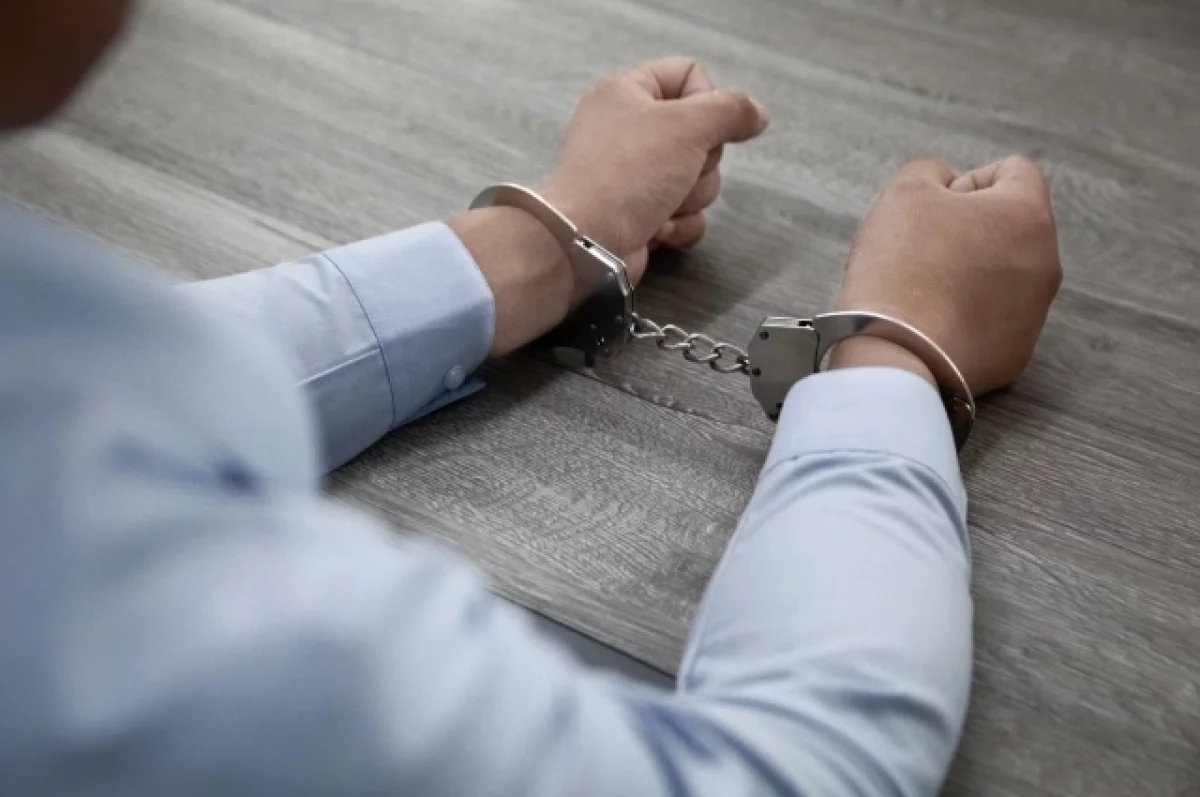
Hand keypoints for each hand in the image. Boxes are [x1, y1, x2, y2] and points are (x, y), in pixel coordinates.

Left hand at [541, 57, 769, 281]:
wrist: (587, 243)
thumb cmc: (630, 172)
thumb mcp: (688, 126)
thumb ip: (731, 110)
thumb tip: (757, 114)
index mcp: (626, 92)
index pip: (689, 75)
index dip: (707, 101)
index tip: (701, 126)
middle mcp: (628, 129)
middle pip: (701, 134)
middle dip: (700, 162)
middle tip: (678, 171)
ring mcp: (634, 176)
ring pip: (697, 178)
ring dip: (690, 197)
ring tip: (661, 205)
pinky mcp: (640, 215)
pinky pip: (686, 214)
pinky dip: (680, 224)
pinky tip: (657, 229)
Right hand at [831, 157, 1062, 395]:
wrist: (896, 355)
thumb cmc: (901, 267)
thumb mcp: (904, 192)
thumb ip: (931, 172)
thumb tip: (946, 186)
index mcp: (1028, 215)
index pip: (1014, 172)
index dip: (967, 181)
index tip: (932, 210)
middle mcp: (1046, 264)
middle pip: (1009, 228)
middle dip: (968, 231)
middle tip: (920, 251)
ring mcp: (1034, 315)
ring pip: (1002, 276)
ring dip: (967, 273)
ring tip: (922, 292)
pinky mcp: (1015, 355)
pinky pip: (992, 321)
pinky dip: (964, 317)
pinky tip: (930, 325)